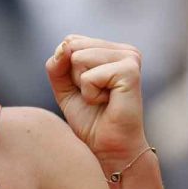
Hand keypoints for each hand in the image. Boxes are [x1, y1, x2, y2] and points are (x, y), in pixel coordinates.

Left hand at [45, 35, 148, 168]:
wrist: (108, 148)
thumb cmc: (89, 118)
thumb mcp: (64, 86)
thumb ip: (57, 64)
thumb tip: (64, 47)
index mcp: (112, 49)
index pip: (70, 40)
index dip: (67, 69)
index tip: (86, 87)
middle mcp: (125, 50)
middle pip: (72, 46)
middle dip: (74, 76)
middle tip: (94, 95)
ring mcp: (130, 58)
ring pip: (78, 58)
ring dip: (82, 85)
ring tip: (101, 99)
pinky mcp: (130, 71)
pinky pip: (88, 76)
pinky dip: (90, 94)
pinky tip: (107, 102)